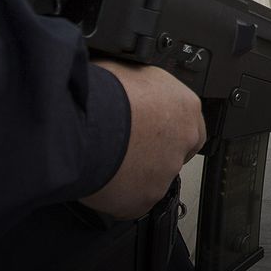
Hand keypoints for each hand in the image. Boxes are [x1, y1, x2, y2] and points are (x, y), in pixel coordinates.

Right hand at [81, 62, 205, 219]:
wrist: (80, 126)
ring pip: (153, 177)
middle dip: (151, 151)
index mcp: (185, 105)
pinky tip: (100, 178)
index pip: (190, 123)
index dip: (167, 128)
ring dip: (134, 172)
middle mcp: (183, 139)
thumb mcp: (127, 70)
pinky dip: (118, 194)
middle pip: (173, 151)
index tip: (151, 130)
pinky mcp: (145, 198)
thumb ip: (140, 84)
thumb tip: (129, 83)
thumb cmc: (99, 94)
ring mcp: (166, 171)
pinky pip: (132, 200)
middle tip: (126, 146)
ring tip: (106, 159)